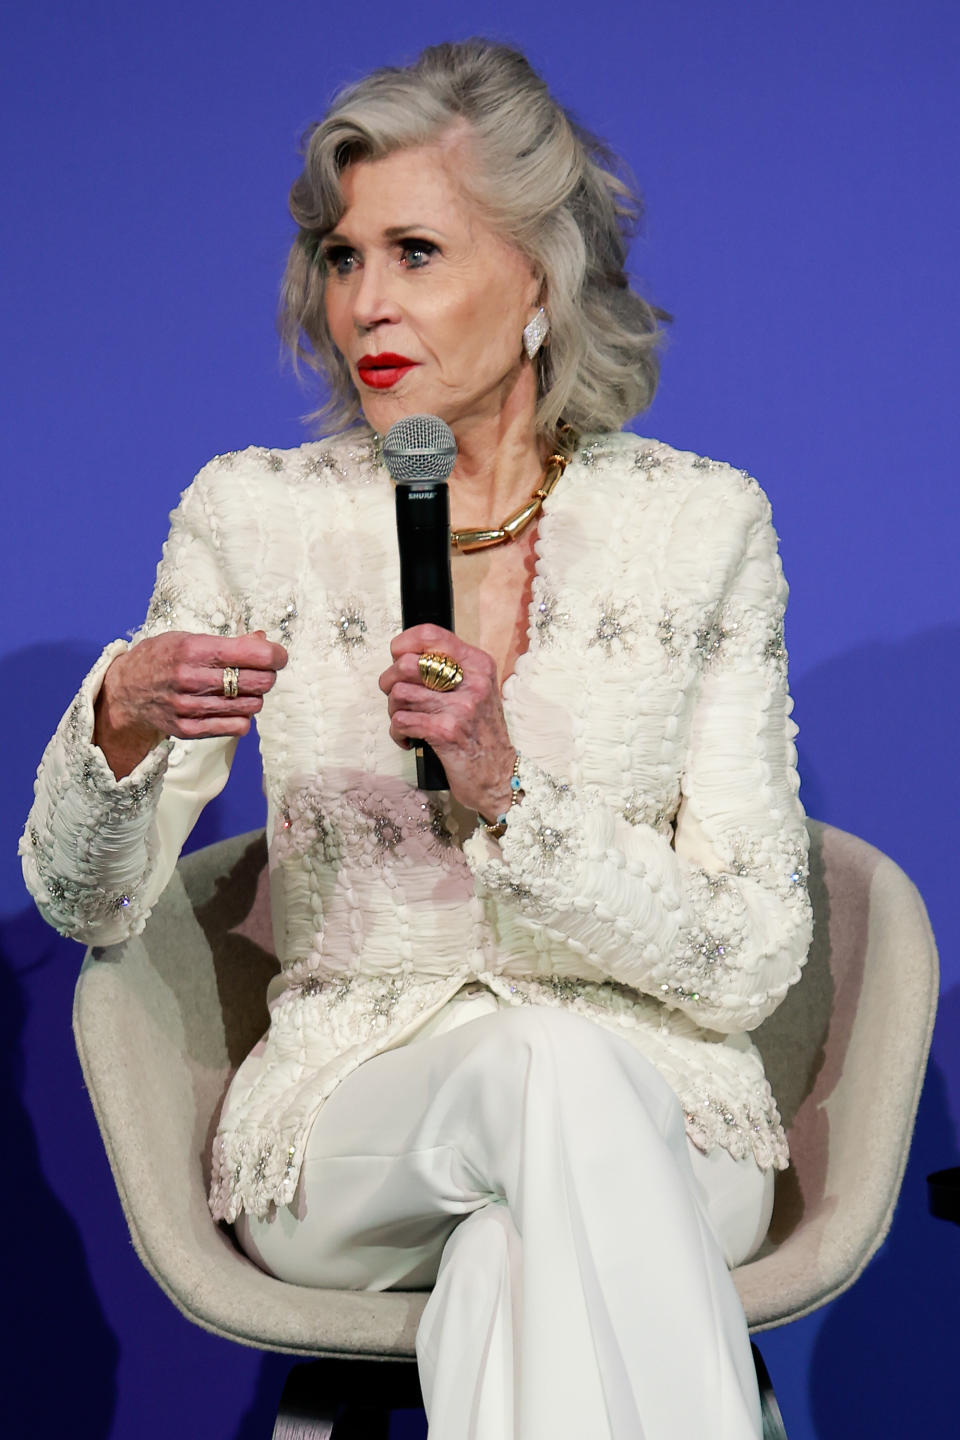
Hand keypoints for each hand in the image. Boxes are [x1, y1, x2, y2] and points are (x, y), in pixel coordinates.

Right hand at [94, 630, 287, 778]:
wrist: (125, 690)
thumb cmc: (162, 658)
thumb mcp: (190, 639)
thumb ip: (230, 642)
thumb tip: (264, 641)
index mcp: (193, 649)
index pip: (254, 655)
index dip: (275, 655)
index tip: (277, 655)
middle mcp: (191, 679)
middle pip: (259, 682)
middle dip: (268, 675)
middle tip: (262, 671)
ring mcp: (189, 707)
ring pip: (252, 706)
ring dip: (255, 696)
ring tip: (242, 688)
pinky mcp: (189, 730)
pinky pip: (237, 727)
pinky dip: (242, 716)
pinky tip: (232, 707)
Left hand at [379, 624, 515, 817]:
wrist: (498, 775)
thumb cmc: (479, 732)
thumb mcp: (475, 691)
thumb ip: (449, 670)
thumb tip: (404, 657)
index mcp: (477, 664)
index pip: (432, 634)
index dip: (404, 643)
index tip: (397, 657)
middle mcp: (472, 681)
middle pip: (407, 664)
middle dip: (389, 680)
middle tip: (396, 696)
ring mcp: (460, 706)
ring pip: (400, 692)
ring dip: (393, 709)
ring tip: (404, 719)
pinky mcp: (446, 731)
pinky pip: (401, 720)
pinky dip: (397, 732)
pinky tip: (408, 738)